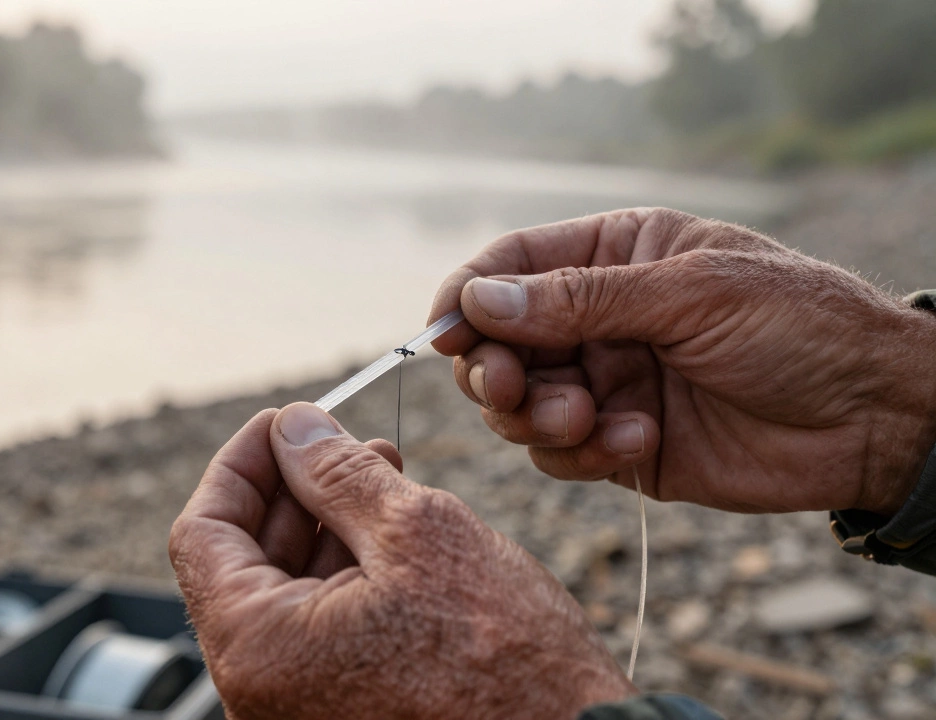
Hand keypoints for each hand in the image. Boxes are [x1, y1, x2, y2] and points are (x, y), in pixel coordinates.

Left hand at [169, 403, 634, 719]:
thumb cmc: (507, 663)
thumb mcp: (418, 535)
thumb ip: (337, 473)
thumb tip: (293, 428)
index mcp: (257, 650)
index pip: (202, 534)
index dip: (240, 464)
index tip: (284, 422)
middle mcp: (261, 692)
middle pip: (242, 563)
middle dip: (292, 489)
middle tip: (342, 439)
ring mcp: (301, 708)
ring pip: (286, 593)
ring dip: (325, 524)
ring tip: (382, 472)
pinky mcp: (342, 714)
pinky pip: (320, 630)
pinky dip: (346, 573)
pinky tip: (393, 531)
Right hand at [428, 208, 935, 513]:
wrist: (877, 418)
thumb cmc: (800, 327)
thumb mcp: (691, 294)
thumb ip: (581, 300)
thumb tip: (480, 297)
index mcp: (616, 257)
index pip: (511, 264)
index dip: (466, 294)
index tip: (442, 332)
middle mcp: (600, 318)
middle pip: (500, 340)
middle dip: (495, 368)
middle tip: (512, 388)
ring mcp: (608, 383)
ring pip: (520, 404)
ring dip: (537, 416)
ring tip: (587, 420)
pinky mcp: (621, 445)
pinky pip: (562, 454)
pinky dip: (583, 454)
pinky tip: (639, 444)